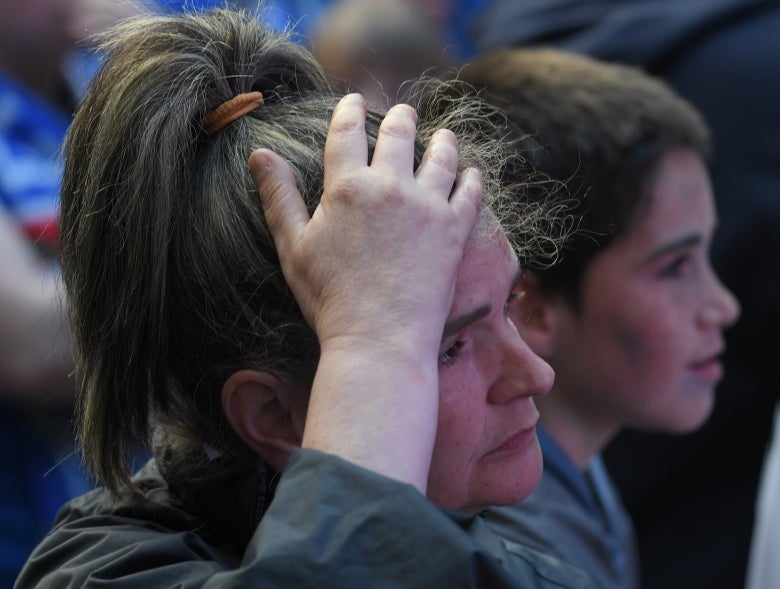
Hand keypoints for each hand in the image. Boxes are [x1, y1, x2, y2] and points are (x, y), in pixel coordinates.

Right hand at [251, 93, 482, 359]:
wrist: (379, 339)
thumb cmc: (330, 299)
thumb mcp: (293, 247)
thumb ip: (278, 196)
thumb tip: (259, 153)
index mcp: (347, 186)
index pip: (347, 132)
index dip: (349, 110)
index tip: (353, 100)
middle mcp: (390, 186)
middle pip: (398, 134)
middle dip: (399, 117)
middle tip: (403, 112)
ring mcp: (428, 206)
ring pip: (441, 155)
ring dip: (443, 140)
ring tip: (444, 135)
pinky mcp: (456, 229)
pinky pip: (471, 190)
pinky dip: (472, 177)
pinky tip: (470, 172)